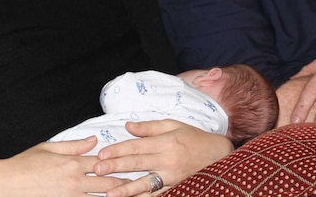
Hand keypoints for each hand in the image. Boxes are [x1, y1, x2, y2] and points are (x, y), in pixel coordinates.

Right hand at [0, 138, 126, 196]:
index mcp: (72, 164)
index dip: (121, 164)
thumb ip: (75, 145)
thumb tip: (95, 140)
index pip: (104, 163)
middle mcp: (75, 182)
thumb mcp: (49, 148)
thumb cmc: (24, 165)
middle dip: (126, 185)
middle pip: (108, 184)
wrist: (3, 185)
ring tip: (133, 195)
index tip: (137, 164)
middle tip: (146, 184)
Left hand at [96, 119, 233, 196]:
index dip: (118, 149)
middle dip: (115, 167)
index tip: (102, 153)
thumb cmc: (194, 138)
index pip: (137, 146)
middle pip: (137, 163)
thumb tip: (127, 126)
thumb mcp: (174, 125)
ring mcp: (172, 176)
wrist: (218, 155)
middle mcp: (168, 159)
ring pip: (145, 183)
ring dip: (125, 189)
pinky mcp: (176, 188)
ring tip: (109, 193)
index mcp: (166, 141)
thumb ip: (149, 127)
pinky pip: (157, 195)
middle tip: (97, 169)